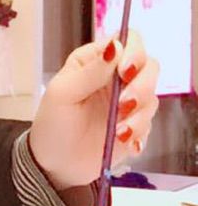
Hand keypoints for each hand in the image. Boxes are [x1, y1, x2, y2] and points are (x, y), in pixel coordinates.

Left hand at [29, 31, 158, 189]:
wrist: (55, 163)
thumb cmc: (53, 121)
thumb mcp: (64, 92)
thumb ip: (91, 71)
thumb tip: (115, 46)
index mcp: (95, 60)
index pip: (127, 41)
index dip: (134, 51)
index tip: (125, 72)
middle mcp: (114, 77)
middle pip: (148, 66)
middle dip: (142, 85)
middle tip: (124, 104)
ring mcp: (126, 101)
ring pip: (152, 96)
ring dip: (140, 113)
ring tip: (119, 130)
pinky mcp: (134, 125)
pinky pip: (150, 123)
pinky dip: (140, 132)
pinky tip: (123, 140)